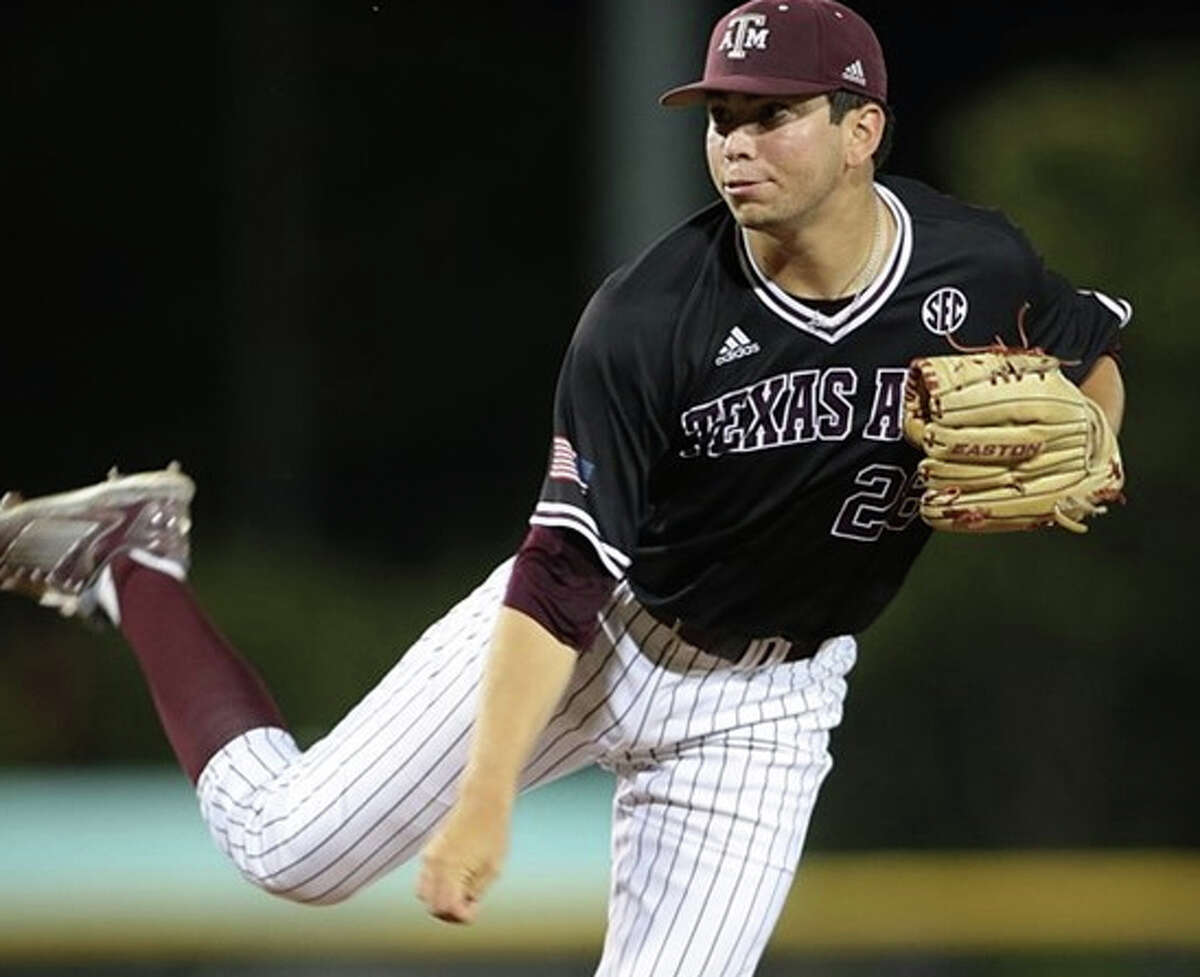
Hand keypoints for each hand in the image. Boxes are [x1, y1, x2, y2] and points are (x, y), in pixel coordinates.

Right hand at [416, 792, 511, 923]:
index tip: (475, 908)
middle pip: (432, 906)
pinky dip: (436, 887)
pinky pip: (425, 879)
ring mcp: (428, 856)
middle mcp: (434, 864)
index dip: (462, 916)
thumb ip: (475, 893)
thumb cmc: (492, 834)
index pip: (447, 908)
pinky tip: (456, 879)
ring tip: (463, 891)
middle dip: (450, 911)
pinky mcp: (428, 851)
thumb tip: (463, 908)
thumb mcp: (492, 870)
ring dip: (440, 899)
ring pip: (424, 895)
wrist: (483, 802)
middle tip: (470, 902)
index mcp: (451, 869)